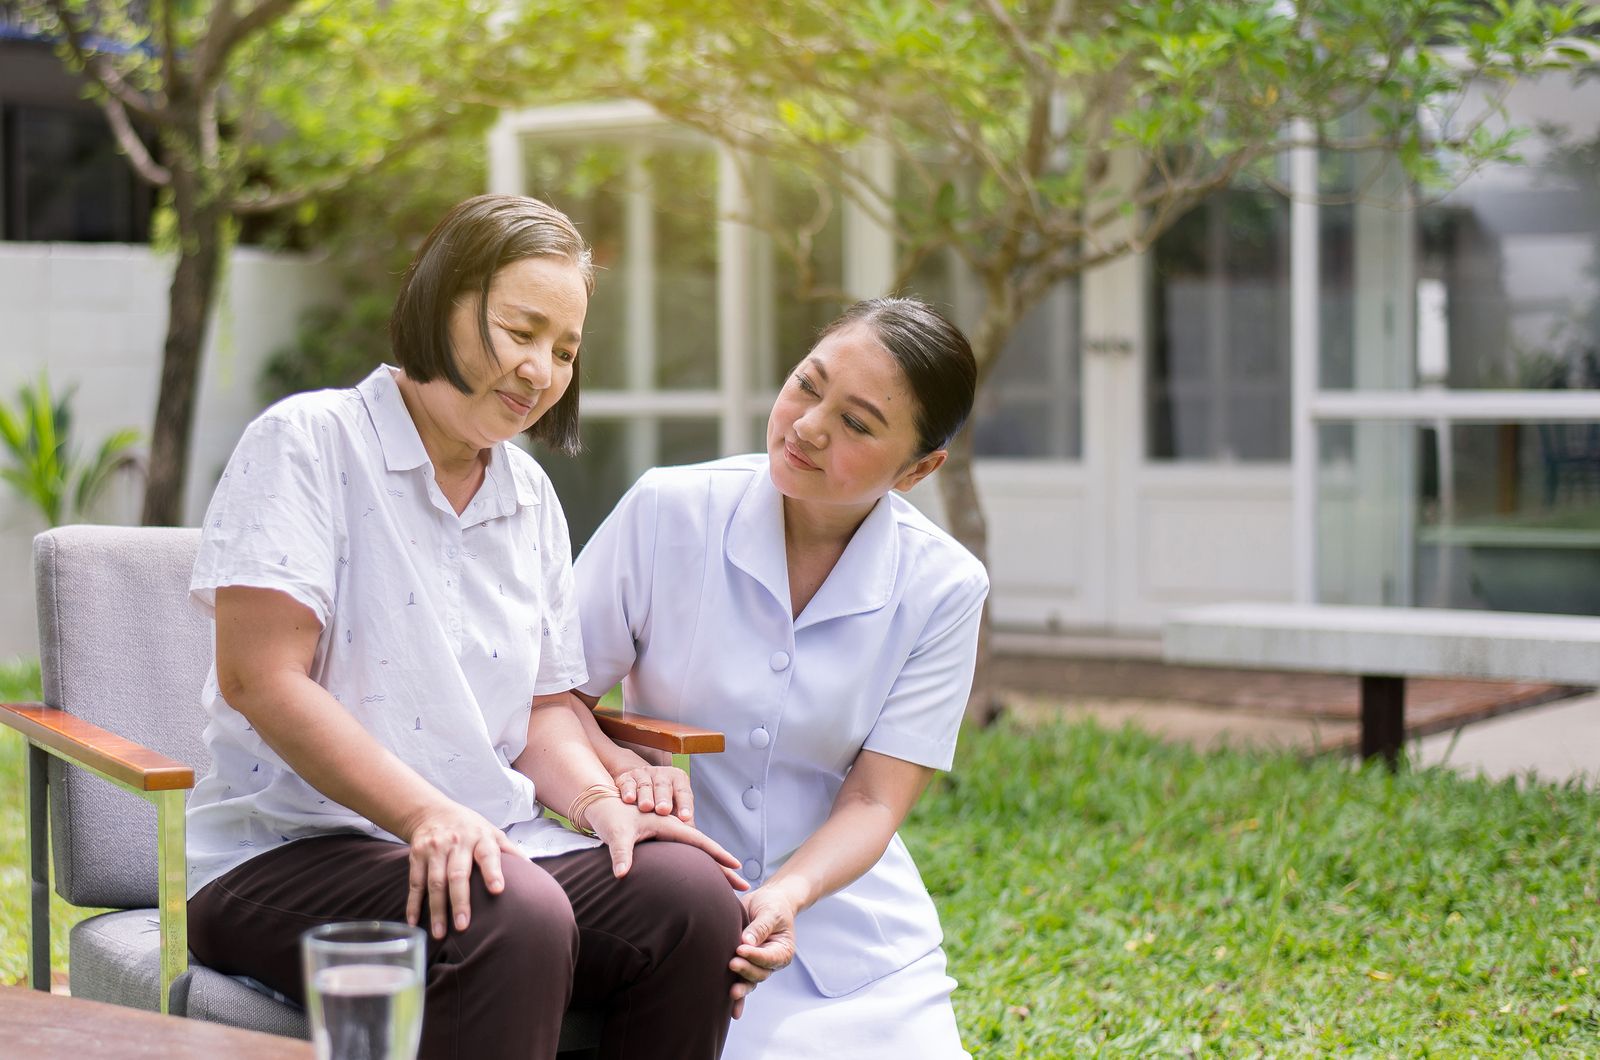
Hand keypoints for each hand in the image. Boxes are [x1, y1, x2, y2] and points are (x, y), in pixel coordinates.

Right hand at [399, 800, 521, 939]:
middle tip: (463, 926)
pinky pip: (415, 882)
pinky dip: (413, 903)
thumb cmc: (470, 828)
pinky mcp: (417, 855)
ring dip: (436, 909)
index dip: (493, 871)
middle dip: (460, 901)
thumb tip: (532, 872)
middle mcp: (457, 842)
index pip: (488, 855)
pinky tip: (415, 922)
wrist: (432, 811)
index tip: (498, 889)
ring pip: (435, 882)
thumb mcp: (492, 832)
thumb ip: (510, 851)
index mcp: (480, 838)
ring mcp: (435, 848)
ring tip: (440, 933)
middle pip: (457, 874)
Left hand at [586, 797, 748, 889]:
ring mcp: (668, 836)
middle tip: (742, 886)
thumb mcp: (616, 834)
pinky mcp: (660, 842)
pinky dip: (698, 867)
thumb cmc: (609, 817)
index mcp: (668, 826)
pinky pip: (686, 856)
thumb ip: (621, 854)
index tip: (737, 866)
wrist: (600, 804)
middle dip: (724, 868)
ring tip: (730, 886)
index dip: (718, 855)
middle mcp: (672, 831)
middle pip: (704, 851)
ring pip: (697, 854)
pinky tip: (704, 879)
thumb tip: (621, 874)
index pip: (700, 842)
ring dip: (714, 869)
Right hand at [614, 764, 693, 822]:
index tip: (685, 817)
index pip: (683, 792)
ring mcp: (644, 775)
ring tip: (646, 807)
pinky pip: (628, 783)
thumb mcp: (674, 806)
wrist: (638, 781)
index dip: (684, 804)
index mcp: (678, 780)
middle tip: (663, 810)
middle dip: (663, 798)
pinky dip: (628, 791)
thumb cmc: (661, 800)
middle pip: (664, 787)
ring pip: (645, 785)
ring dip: (646, 796)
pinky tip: (628, 799)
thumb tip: (693, 840)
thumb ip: (683, 821)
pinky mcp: (627, 777)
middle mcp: (662, 775)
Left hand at [729, 885, 798, 1016]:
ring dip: (741, 987)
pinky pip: (742, 983)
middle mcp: (771, 963)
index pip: (769, 957)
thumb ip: (760, 926)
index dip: (755, 955)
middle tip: (732, 963)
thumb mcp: (770, 912)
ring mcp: (757, 966)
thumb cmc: (773, 906)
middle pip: (759, 973)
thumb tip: (747, 940)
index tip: (741, 949)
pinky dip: (738, 999)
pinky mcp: (744, 965)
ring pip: (750, 981)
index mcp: (782, 950)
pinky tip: (733, 1012)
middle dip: (746, 970)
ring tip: (731, 991)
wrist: (767, 903)